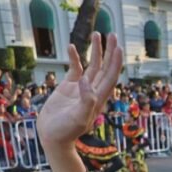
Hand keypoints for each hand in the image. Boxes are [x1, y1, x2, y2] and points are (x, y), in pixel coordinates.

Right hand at [37, 32, 121, 155]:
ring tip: (96, 35)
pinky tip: (71, 47)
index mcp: (98, 98)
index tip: (118, 47)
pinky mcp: (69, 88)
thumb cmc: (66, 132)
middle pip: (105, 68)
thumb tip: (86, 81)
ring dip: (96, 51)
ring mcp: (81, 89)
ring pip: (92, 66)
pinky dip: (74, 58)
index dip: (115, 62)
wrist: (53, 137)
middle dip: (109, 51)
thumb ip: (86, 101)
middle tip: (112, 34)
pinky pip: (75, 69)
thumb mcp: (79, 119)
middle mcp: (92, 91)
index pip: (110, 76)